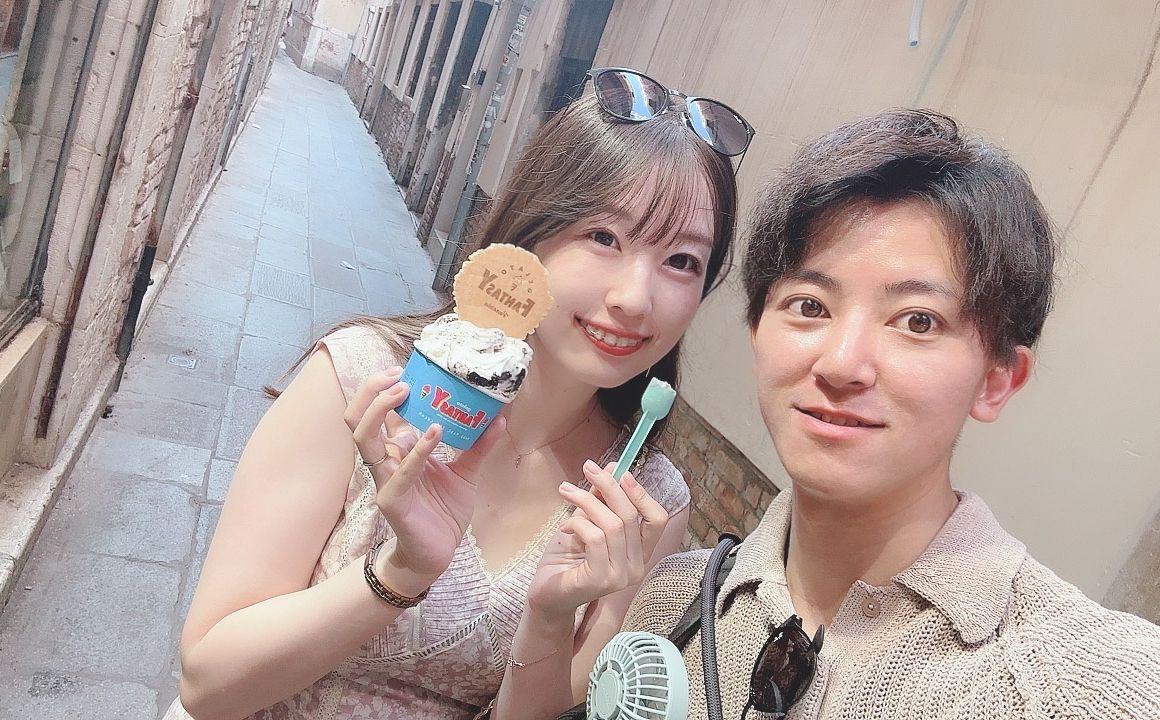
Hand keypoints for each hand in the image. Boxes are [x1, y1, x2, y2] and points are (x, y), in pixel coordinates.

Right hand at [345, 369, 504, 584]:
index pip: (378, 412)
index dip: (383, 388)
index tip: (405, 368)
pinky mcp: (392, 500)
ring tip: (405, 392)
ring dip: (381, 411)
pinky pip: (401, 470)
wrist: (439, 553)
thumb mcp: (465, 472)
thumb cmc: (444, 511)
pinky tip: (435, 432)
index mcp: (397, 450)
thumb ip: (477, 445)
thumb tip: (499, 417)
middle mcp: (384, 460)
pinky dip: (418, 450)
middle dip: (372, 392)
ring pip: (364, 439)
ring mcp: (384, 479)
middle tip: (398, 375)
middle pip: (358, 419)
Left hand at [527, 460, 668, 619]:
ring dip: (586, 501)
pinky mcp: (601, 580)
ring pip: (611, 524)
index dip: (642, 493)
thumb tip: (612, 467)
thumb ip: (601, 499)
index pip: (657, 519)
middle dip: (608, 486)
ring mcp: (621, 576)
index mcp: (639, 552)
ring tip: (566, 492)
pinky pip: (595, 538)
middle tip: (588, 468)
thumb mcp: (586, 521)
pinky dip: (578, 523)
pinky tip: (564, 526)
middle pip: (630, 516)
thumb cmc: (566, 559)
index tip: (620, 472)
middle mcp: (636, 566)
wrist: (546, 594)